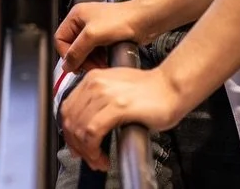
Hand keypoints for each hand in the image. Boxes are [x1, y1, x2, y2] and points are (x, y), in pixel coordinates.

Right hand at [55, 1, 145, 71]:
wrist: (144, 20)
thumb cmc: (122, 19)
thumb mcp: (92, 35)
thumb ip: (76, 51)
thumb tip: (66, 65)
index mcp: (76, 15)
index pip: (60, 38)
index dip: (65, 53)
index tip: (74, 64)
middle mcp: (84, 22)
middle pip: (72, 47)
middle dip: (80, 59)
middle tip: (88, 66)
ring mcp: (95, 30)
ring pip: (84, 52)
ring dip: (90, 61)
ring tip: (99, 64)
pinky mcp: (105, 38)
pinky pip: (95, 53)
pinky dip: (98, 59)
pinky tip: (105, 61)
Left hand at [59, 69, 186, 170]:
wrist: (172, 87)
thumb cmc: (151, 91)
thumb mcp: (116, 90)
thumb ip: (97, 103)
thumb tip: (83, 127)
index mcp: (93, 78)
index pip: (67, 109)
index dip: (69, 133)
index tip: (76, 147)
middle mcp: (96, 83)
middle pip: (70, 120)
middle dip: (76, 146)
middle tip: (89, 159)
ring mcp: (106, 94)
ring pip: (79, 129)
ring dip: (86, 152)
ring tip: (98, 161)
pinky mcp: (117, 106)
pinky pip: (92, 132)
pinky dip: (94, 150)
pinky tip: (103, 157)